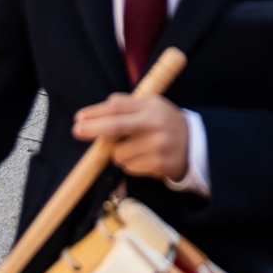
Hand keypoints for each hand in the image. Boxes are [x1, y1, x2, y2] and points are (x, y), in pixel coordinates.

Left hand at [70, 93, 190, 180]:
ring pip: (119, 153)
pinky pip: (129, 168)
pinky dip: (130, 164)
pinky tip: (145, 158)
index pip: (117, 107)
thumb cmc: (164, 122)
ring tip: (136, 148)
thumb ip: (126, 105)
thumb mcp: (151, 105)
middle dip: (92, 129)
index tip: (79, 117)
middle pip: (115, 126)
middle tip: (77, 130)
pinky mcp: (158, 165)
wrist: (195, 144)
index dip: (95, 112)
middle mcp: (155, 124)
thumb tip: (96, 111)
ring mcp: (157, 146)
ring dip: (119, 153)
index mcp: (151, 106)